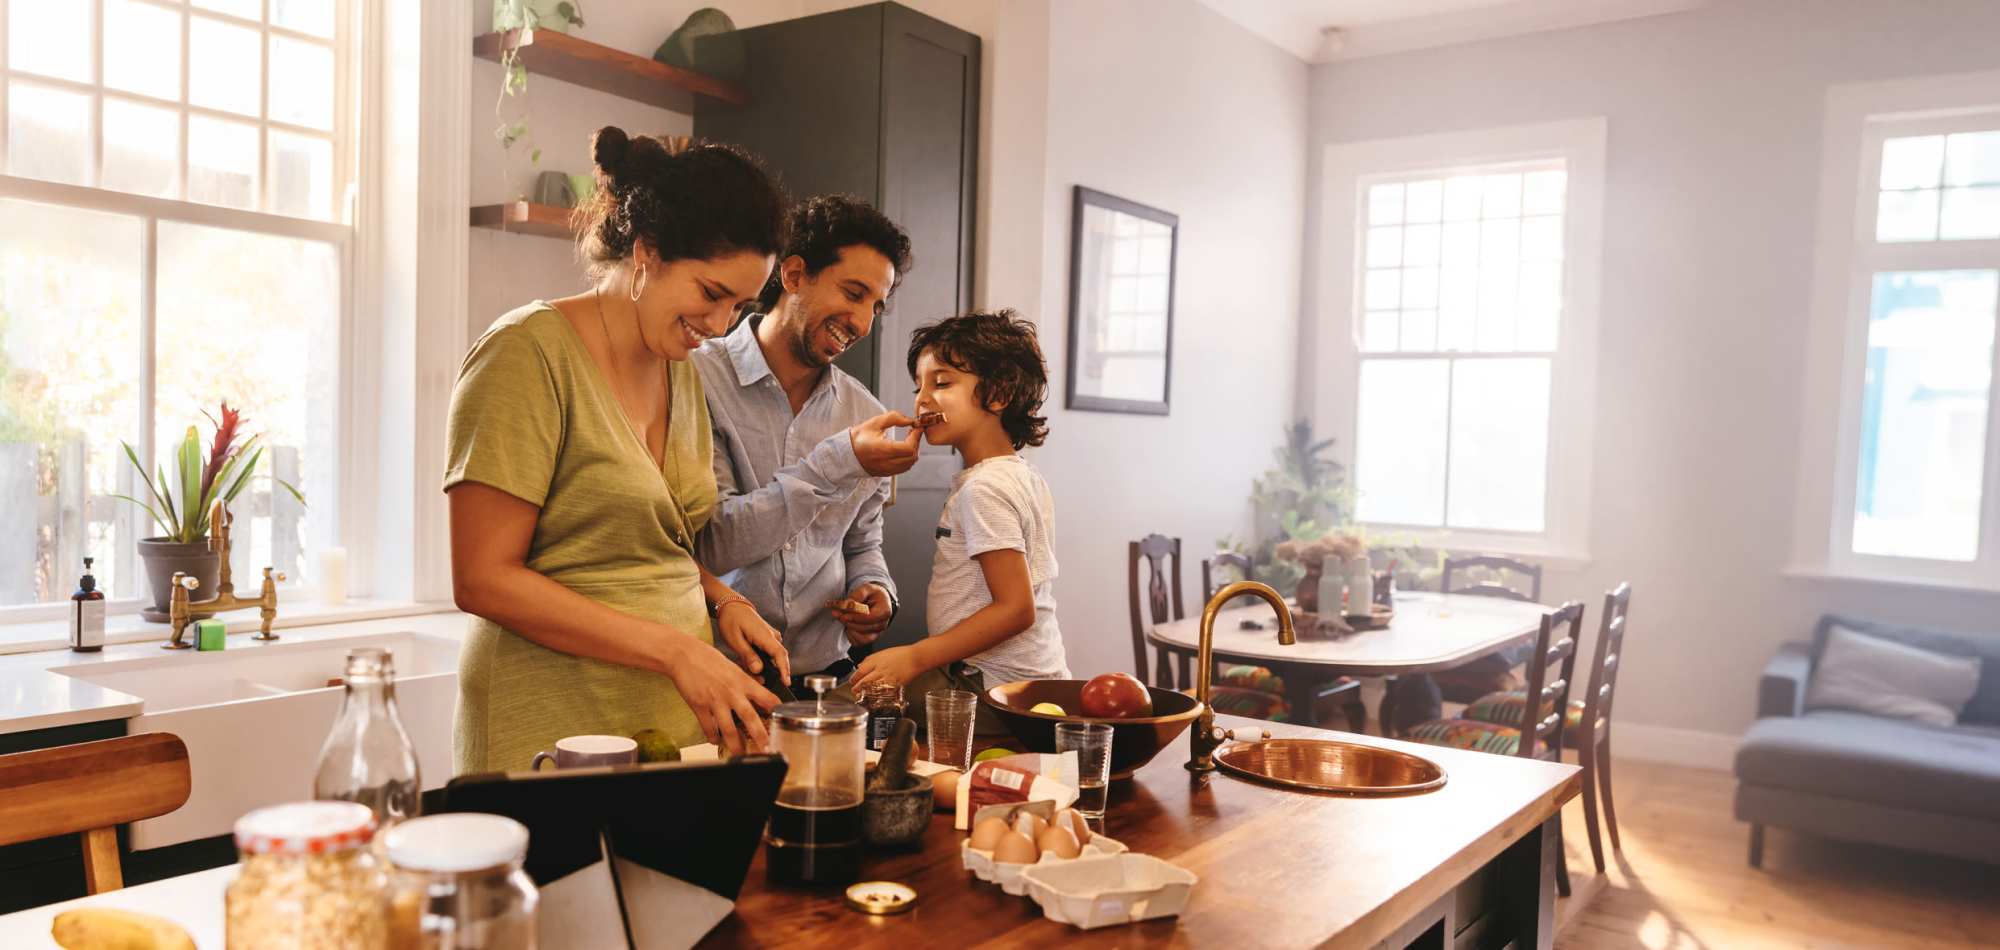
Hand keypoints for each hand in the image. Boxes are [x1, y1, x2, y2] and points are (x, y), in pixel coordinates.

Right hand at [658, 636, 778, 755]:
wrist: (684, 655)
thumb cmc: (708, 658)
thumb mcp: (733, 667)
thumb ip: (745, 681)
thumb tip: (758, 691)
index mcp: (743, 681)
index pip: (767, 697)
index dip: (776, 710)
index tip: (781, 721)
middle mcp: (732, 692)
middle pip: (750, 718)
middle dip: (760, 736)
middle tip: (767, 749)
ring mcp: (715, 701)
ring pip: (728, 729)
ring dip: (735, 744)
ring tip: (740, 753)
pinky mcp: (699, 706)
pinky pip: (708, 728)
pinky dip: (713, 737)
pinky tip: (716, 741)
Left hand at [715, 598, 790, 683]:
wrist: (732, 606)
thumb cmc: (731, 620)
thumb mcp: (735, 640)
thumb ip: (747, 655)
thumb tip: (758, 670)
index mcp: (765, 635)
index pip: (780, 654)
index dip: (784, 670)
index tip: (786, 683)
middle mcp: (772, 636)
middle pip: (779, 658)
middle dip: (773, 673)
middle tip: (759, 682)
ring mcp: (771, 636)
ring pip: (773, 657)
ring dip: (764, 667)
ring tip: (749, 671)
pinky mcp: (768, 638)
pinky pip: (769, 652)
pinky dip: (762, 660)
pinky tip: (749, 663)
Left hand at [832, 583, 893, 645]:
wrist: (878, 600)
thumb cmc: (873, 594)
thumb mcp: (866, 588)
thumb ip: (857, 595)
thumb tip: (847, 604)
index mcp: (884, 611)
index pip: (869, 618)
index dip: (855, 618)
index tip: (843, 615)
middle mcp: (882, 624)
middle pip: (863, 628)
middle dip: (848, 621)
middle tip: (836, 613)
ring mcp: (877, 633)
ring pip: (861, 638)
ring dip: (849, 629)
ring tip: (843, 618)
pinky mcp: (869, 638)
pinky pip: (858, 642)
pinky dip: (850, 635)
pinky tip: (848, 625)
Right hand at [849, 411, 921, 476]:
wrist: (845, 454)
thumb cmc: (859, 438)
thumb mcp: (874, 423)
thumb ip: (894, 418)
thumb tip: (910, 420)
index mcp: (882, 450)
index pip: (908, 448)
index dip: (916, 437)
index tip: (916, 427)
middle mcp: (885, 463)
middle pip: (912, 457)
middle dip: (916, 442)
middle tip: (913, 431)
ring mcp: (886, 470)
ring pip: (910, 463)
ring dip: (913, 450)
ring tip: (908, 438)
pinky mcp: (887, 473)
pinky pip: (904, 468)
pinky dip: (908, 458)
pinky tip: (903, 448)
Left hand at [850, 644, 927, 690]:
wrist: (915, 658)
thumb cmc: (901, 654)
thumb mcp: (882, 653)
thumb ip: (869, 660)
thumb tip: (860, 666)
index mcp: (876, 661)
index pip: (861, 671)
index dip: (854, 678)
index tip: (852, 681)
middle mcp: (880, 669)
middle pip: (865, 680)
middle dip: (857, 687)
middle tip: (854, 691)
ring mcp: (888, 677)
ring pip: (873, 687)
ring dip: (866, 693)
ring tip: (862, 696)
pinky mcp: (895, 684)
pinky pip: (885, 691)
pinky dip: (879, 695)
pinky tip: (875, 697)